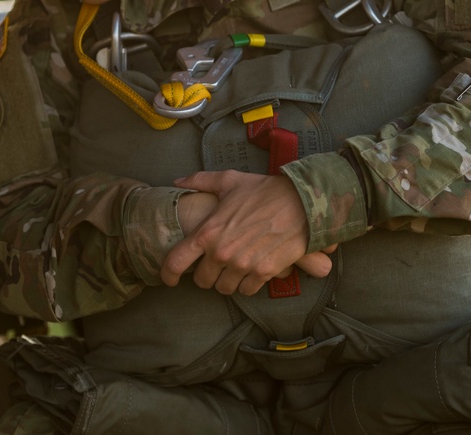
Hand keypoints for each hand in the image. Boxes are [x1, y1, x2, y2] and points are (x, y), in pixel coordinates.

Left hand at [162, 170, 334, 295]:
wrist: (302, 202)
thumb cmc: (264, 190)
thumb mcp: (229, 181)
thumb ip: (201, 181)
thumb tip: (178, 181)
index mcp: (208, 232)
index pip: (176, 262)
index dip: (168, 274)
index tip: (168, 278)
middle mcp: (222, 253)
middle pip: (202, 281)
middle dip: (206, 274)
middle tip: (214, 265)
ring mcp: (243, 265)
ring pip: (225, 288)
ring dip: (227, 281)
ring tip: (234, 267)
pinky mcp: (263, 273)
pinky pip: (247, 290)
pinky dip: (247, 284)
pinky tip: (251, 271)